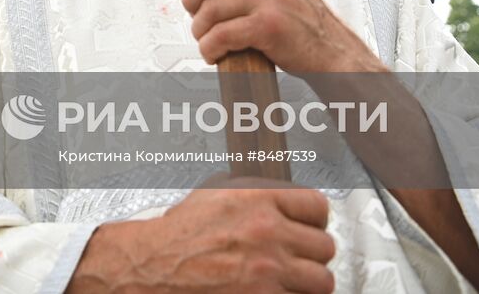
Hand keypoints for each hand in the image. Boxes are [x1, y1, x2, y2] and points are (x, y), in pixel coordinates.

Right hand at [67, 179, 334, 292]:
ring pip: (322, 279)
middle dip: (310, 253)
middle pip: (325, 245)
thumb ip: (252, 194)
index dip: (313, 219)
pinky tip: (275, 290)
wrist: (154, 267)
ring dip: (307, 281)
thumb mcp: (214, 194)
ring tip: (290, 279)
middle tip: (296, 257)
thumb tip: (281, 200)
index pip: (317, 206)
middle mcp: (268, 232)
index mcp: (257, 198)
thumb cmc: (179, 235)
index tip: (308, 227)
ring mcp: (269, 270)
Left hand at [181, 0, 377, 72]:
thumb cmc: (296, 16)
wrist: (332, 51)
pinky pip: (219, 35)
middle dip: (192, 1)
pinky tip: (215, 53)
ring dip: (200, 30)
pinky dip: (209, 48)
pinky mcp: (269, 25)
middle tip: (198, 16)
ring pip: (208, 10)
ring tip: (209, 38)